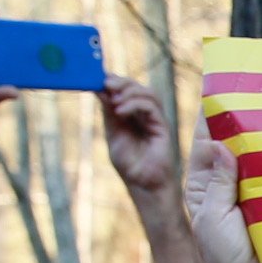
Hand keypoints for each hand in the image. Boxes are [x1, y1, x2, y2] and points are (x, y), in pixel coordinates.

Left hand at [98, 76, 179, 194]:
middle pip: (137, 87)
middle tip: (105, 83)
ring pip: (148, 93)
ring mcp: (156, 120)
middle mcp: (146, 115)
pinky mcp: (163, 127)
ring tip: (113, 98)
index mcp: (132, 115)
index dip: (114, 80)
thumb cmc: (130, 165)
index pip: (126, 90)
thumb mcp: (113, 133)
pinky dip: (134, 104)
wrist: (143, 185)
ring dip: (128, 90)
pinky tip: (120, 111)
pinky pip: (151, 107)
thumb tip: (99, 90)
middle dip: (121, 82)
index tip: (98, 77)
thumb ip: (108, 113)